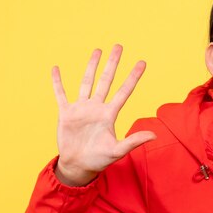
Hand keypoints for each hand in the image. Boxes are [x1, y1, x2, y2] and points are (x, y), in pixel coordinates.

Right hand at [52, 44, 155, 185]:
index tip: (142, 62)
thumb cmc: (99, 159)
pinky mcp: (66, 113)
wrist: (78, 166)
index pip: (124, 91)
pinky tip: (56, 68)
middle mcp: (97, 107)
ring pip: (87, 82)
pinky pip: (61, 94)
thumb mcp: (118, 150)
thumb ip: (134, 141)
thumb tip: (155, 135)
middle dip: (113, 63)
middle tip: (118, 46)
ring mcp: (81, 109)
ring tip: (97, 50)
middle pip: (106, 80)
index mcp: (110, 114)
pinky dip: (57, 82)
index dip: (133, 77)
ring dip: (91, 66)